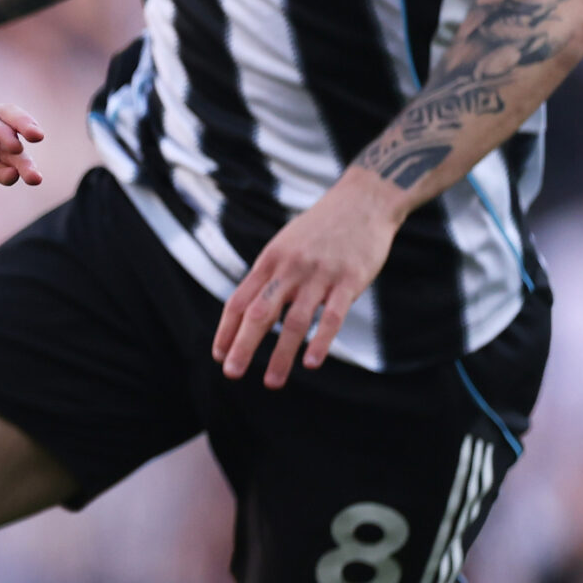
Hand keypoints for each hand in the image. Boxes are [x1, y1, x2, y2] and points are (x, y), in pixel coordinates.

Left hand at [0, 92, 43, 188]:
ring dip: (26, 163)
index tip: (13, 143)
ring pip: (14, 152)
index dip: (0, 130)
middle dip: (26, 127)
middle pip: (11, 122)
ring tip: (35, 179)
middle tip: (37, 137)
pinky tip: (10, 178)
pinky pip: (3, 171)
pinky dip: (9, 175)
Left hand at [211, 171, 405, 386]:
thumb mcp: (286, 245)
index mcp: (270, 260)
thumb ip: (269, 276)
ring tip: (272, 381)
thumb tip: (248, 310)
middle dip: (243, 345)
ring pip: (295, 321)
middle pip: (261, 313)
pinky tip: (311, 363)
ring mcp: (320, 274)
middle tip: (231, 373)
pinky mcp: (350, 280)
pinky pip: (332, 316)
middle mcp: (290, 268)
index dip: (227, 329)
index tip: (219, 355)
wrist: (363, 201)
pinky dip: (320, 341)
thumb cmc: (320, 228)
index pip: (240, 300)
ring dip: (281, 355)